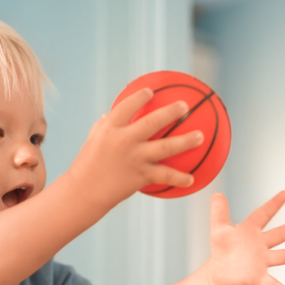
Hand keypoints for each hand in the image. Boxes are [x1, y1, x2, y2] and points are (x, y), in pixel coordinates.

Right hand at [63, 88, 205, 206]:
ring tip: (200, 136)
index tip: (150, 91)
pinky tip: (191, 179)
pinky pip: (164, 175)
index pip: (127, 106)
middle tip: (185, 106)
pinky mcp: (141, 176)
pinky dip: (179, 178)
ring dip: (185, 141)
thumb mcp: (92, 141)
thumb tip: (108, 115)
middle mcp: (125, 140)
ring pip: (165, 147)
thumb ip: (102, 126)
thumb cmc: (86, 165)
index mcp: (111, 128)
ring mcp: (135, 158)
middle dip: (171, 112)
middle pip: (152, 122)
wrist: (84, 193)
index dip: (140, 97)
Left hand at [204, 191, 284, 284]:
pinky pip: (273, 284)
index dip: (273, 204)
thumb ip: (219, 212)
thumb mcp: (218, 229)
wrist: (220, 273)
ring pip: (284, 256)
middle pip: (281, 234)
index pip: (263, 214)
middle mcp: (261, 245)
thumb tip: (217, 194)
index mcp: (251, 231)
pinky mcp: (258, 277)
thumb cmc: (222, 250)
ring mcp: (262, 261)